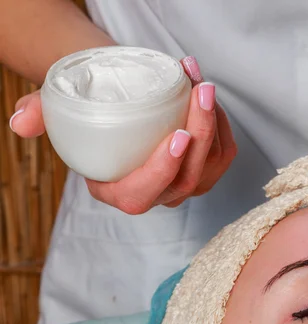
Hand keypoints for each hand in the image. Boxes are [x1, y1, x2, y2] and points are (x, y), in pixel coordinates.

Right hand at [9, 56, 236, 213]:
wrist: (117, 104)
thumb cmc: (92, 110)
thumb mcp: (61, 111)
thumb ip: (40, 115)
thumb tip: (21, 122)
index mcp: (118, 191)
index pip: (143, 195)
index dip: (162, 171)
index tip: (176, 135)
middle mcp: (155, 194)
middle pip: (187, 179)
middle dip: (200, 133)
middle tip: (199, 90)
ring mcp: (184, 184)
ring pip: (211, 165)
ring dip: (213, 122)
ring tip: (200, 82)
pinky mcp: (205, 169)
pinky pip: (224, 153)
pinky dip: (221, 122)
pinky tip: (206, 93)